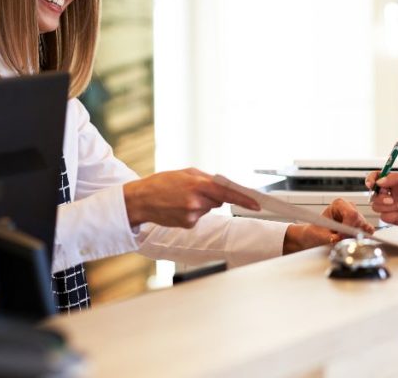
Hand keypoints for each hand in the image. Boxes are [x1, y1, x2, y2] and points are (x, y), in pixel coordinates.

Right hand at [123, 168, 260, 227]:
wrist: (141, 200)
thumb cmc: (162, 183)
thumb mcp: (185, 173)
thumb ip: (206, 179)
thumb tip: (223, 185)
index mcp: (197, 185)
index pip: (227, 193)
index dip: (244, 199)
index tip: (256, 204)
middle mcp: (196, 202)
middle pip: (219, 201)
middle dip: (211, 196)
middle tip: (193, 190)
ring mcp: (192, 215)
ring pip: (208, 209)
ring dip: (201, 204)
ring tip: (181, 198)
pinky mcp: (188, 224)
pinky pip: (199, 217)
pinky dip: (193, 212)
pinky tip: (178, 207)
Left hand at [282, 198, 375, 253]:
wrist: (317, 234)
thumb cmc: (318, 230)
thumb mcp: (321, 234)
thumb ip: (329, 237)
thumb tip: (337, 239)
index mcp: (339, 204)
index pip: (351, 214)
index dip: (348, 227)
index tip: (341, 237)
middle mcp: (350, 207)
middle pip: (359, 220)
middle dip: (351, 233)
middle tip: (340, 240)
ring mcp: (357, 215)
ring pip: (364, 226)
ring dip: (355, 235)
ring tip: (343, 239)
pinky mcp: (361, 224)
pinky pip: (368, 230)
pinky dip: (363, 236)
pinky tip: (353, 239)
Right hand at [365, 170, 397, 233]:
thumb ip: (397, 178)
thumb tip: (380, 181)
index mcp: (397, 183)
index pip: (378, 178)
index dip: (371, 180)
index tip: (371, 184)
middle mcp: (394, 194)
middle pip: (374, 195)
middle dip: (381, 198)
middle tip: (391, 199)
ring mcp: (394, 207)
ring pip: (377, 207)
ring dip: (390, 207)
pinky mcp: (397, 219)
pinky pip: (385, 217)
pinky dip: (394, 215)